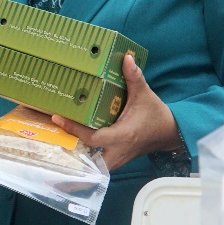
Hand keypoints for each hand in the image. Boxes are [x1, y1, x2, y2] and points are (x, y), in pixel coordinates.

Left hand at [51, 54, 180, 170]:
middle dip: (72, 152)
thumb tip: (127, 58)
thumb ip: (134, 77)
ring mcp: (118, 158)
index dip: (74, 129)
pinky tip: (73, 148)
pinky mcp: (118, 159)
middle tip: (54, 138)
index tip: (57, 118)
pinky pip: (99, 164)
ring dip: (78, 158)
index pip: (94, 137)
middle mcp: (119, 151)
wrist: (168, 132)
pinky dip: (87, 159)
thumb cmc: (155, 114)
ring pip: (94, 166)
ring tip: (59, 144)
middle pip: (90, 159)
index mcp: (123, 135)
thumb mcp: (145, 94)